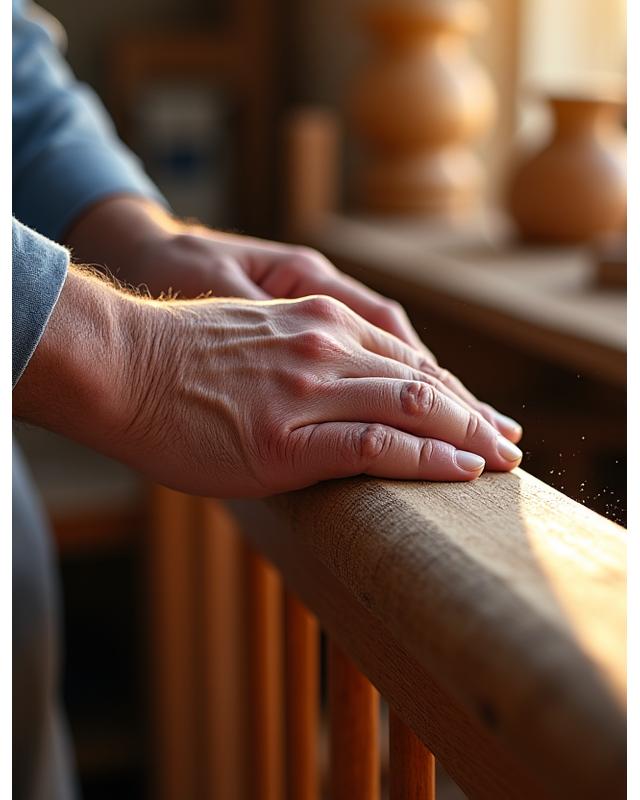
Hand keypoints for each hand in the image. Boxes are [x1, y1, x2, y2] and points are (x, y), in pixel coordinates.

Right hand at [64, 197, 522, 443]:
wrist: (121, 365)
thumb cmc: (179, 360)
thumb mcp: (257, 338)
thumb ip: (303, 358)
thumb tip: (334, 395)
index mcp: (319, 320)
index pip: (407, 359)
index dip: (451, 392)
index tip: (479, 416)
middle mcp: (325, 346)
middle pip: (424, 383)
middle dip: (475, 417)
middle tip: (510, 442)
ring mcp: (309, 389)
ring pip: (414, 409)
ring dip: (468, 437)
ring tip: (503, 461)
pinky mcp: (288, 437)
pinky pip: (377, 446)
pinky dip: (426, 459)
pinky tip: (460, 471)